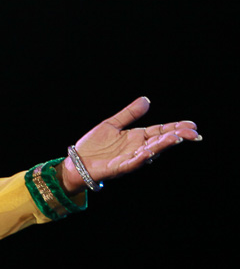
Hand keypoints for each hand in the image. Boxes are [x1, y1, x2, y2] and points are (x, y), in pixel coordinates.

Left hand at [60, 97, 200, 193]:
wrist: (76, 162)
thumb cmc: (93, 146)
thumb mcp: (112, 124)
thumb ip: (129, 114)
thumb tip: (147, 100)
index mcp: (136, 137)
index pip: (160, 131)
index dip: (176, 128)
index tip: (192, 125)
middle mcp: (136, 149)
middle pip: (160, 141)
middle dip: (176, 137)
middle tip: (193, 133)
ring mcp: (128, 159)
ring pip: (149, 152)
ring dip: (162, 146)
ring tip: (176, 138)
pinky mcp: (117, 168)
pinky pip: (132, 163)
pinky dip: (141, 158)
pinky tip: (150, 152)